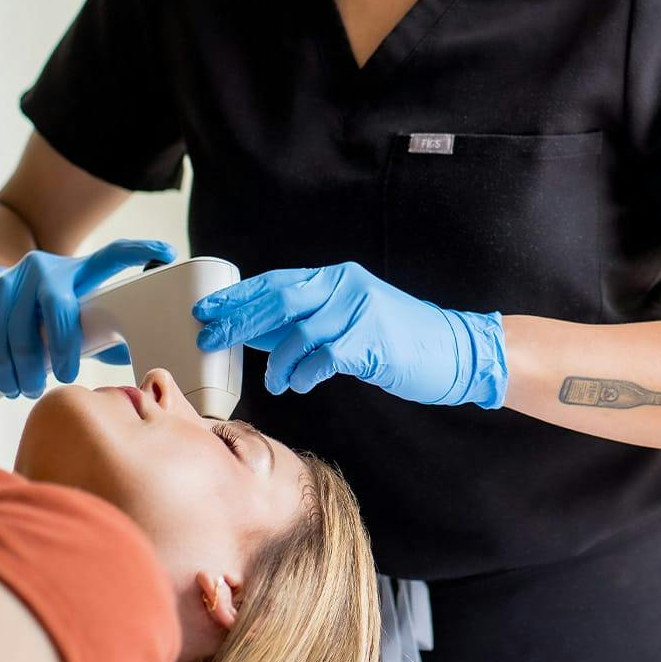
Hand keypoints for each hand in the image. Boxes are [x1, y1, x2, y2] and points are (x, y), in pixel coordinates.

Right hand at [0, 238, 176, 397]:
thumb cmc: (38, 315)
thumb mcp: (70, 312)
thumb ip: (100, 333)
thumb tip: (134, 362)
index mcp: (76, 271)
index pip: (112, 256)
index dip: (140, 251)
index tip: (168, 252)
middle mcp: (45, 269)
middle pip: (57, 304)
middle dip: (63, 345)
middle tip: (68, 376)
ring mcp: (11, 282)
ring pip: (21, 332)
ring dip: (28, 369)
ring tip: (32, 390)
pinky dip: (4, 371)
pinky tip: (11, 386)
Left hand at [190, 262, 507, 408]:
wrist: (453, 349)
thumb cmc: (397, 339)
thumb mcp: (350, 317)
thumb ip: (308, 319)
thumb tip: (254, 331)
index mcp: (337, 277)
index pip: (276, 281)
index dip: (238, 295)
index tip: (207, 309)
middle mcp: (346, 286)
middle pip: (278, 300)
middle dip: (238, 321)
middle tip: (210, 338)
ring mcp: (359, 312)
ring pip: (297, 333)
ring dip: (276, 362)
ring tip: (274, 381)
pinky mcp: (370, 341)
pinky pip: (322, 359)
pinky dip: (304, 374)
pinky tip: (300, 384)